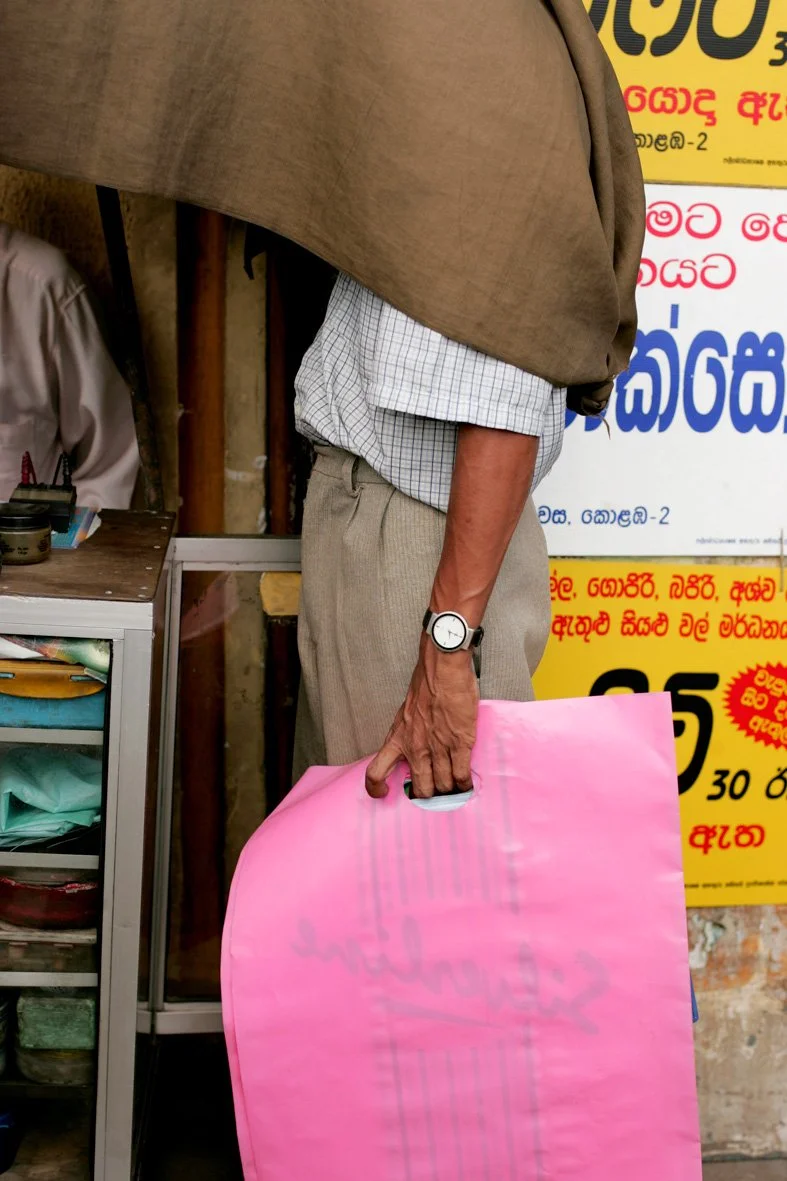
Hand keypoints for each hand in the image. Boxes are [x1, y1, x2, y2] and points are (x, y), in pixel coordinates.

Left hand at [365, 634, 478, 798]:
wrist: (442, 671)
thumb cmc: (426, 686)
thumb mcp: (406, 713)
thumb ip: (408, 733)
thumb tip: (415, 748)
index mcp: (397, 739)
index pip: (376, 772)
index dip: (376, 788)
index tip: (383, 794)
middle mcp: (415, 748)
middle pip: (420, 788)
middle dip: (428, 794)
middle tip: (434, 793)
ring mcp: (438, 748)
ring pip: (442, 784)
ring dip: (449, 790)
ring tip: (453, 791)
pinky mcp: (460, 743)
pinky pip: (460, 774)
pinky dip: (464, 784)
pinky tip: (466, 785)